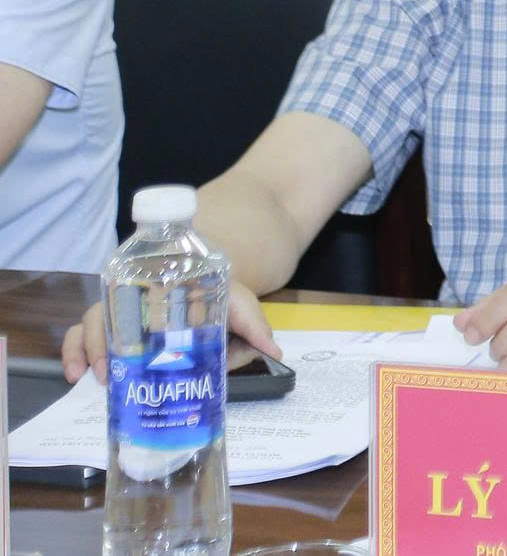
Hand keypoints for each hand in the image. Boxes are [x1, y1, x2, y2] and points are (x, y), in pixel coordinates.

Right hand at [63, 286, 281, 384]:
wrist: (214, 287)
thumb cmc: (223, 297)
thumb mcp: (240, 305)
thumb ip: (254, 324)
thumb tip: (274, 350)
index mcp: (167, 286)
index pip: (141, 291)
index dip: (132, 309)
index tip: (129, 338)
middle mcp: (138, 298)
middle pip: (108, 310)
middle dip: (101, 342)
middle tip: (108, 371)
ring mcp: (123, 314)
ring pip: (90, 322)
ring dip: (84, 348)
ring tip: (87, 376)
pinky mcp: (114, 330)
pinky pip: (83, 335)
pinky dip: (74, 351)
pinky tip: (75, 374)